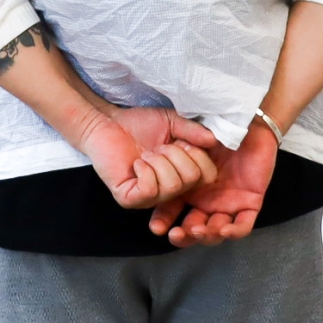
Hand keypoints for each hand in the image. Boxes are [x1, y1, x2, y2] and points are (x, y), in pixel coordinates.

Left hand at [75, 104, 221, 209]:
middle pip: (192, 180)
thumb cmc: (140, 124)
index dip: (197, 155)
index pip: (208, 176)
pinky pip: (149, 189)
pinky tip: (136, 164)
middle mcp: (170, 192)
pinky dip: (145, 170)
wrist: (108, 122)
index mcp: (184, 176)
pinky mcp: (130, 200)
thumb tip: (214, 140)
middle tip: (159, 148)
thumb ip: (193, 131)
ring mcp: (150, 199)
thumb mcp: (173, 123)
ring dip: (158, 161)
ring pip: (172, 186)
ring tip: (146, 155)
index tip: (180, 142)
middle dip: (175, 154)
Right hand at [152, 116, 277, 246]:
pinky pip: (243, 225)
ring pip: (215, 232)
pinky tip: (223, 229)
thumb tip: (154, 157)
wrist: (247, 125)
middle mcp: (207, 202)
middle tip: (174, 234)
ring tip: (196, 230)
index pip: (173, 211)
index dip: (163, 221)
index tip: (156, 227)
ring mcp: (228, 205)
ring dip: (205, 236)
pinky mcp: (250, 204)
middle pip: (192, 229)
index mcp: (190, 190)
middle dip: (183, 236)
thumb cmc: (218, 132)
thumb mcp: (191, 141)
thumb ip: (175, 153)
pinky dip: (234, 231)